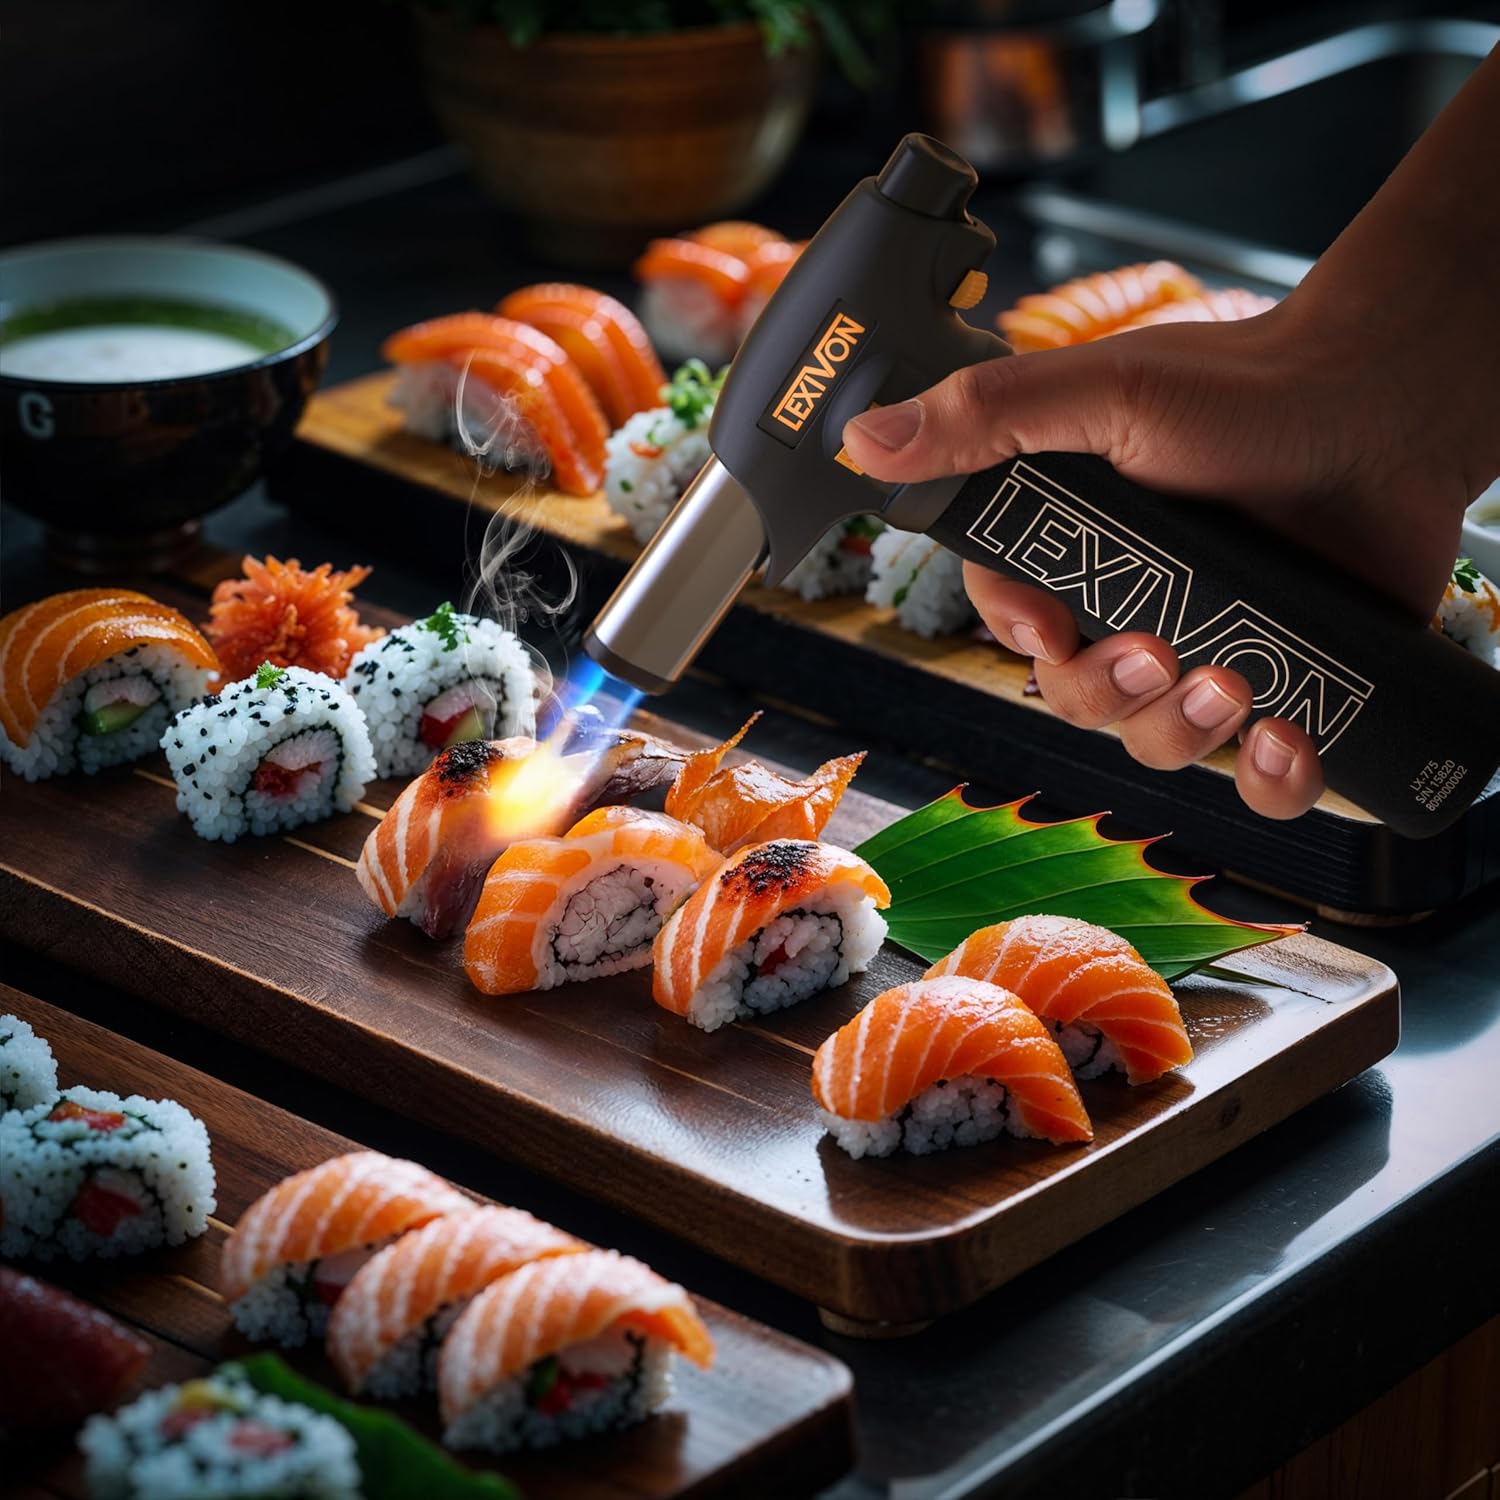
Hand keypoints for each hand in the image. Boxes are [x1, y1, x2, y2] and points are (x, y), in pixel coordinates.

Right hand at [841, 299, 1474, 818]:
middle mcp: (1134, 608)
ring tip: (1233, 679)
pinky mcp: (1289, 688)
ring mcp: (1211, 652)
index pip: (1012, 624)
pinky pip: (1257, 779)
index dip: (1022, 640)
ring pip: (1158, 746)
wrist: (1390, 402)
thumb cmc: (1248, 387)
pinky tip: (1288, 742)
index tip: (1051, 627)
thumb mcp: (1102, 392)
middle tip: (1158, 650)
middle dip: (1108, 692)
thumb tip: (865, 439)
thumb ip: (986, 420)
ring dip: (1183, 733)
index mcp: (1076, 550)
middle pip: (1078, 699)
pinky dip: (1271, 781)